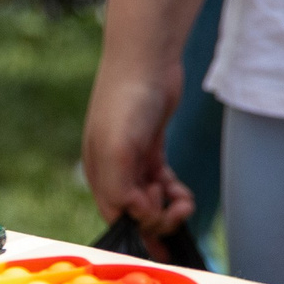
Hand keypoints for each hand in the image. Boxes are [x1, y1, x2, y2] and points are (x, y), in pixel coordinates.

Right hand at [82, 54, 195, 232]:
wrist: (147, 58)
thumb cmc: (127, 99)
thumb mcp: (118, 148)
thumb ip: (119, 188)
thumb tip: (135, 217)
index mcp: (99, 172)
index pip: (115, 215)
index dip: (138, 225)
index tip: (159, 220)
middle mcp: (113, 169)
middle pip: (134, 210)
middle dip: (157, 218)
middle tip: (178, 210)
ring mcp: (133, 157)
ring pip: (150, 198)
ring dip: (168, 207)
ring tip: (185, 202)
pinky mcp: (151, 147)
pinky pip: (160, 181)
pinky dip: (172, 192)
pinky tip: (182, 193)